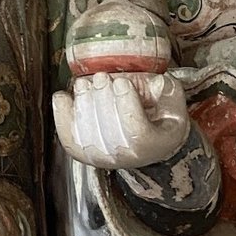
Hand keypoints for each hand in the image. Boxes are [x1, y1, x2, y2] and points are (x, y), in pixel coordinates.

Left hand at [53, 71, 189, 169]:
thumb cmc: (158, 123)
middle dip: (102, 98)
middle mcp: (126, 157)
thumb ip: (168, 93)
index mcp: (153, 146)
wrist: (144, 146)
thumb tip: (155, 81)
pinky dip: (61, 115)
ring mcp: (101, 157)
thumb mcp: (174, 107)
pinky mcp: (81, 152)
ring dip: (83, 104)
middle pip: (109, 131)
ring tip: (83, 84)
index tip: (122, 82)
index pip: (136, 130)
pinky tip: (62, 97)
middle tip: (101, 77)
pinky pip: (67, 136)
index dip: (126, 104)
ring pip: (87, 135)